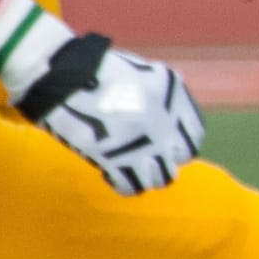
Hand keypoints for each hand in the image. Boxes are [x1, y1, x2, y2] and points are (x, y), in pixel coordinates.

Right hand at [14, 34, 205, 194]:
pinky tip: (113, 171)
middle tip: (148, 153)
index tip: (167, 142)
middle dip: (166, 157)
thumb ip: (166, 101)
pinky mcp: (114, 160)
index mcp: (174, 98)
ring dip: (148, 173)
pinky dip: (126, 183)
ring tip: (132, 164)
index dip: (180, 141)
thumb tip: (172, 128)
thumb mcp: (148, 75)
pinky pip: (131, 186)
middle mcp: (164, 123)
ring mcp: (142, 143)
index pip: (194, 136)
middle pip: (180, 158)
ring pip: (160, 178)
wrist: (63, 76)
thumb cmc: (100, 71)